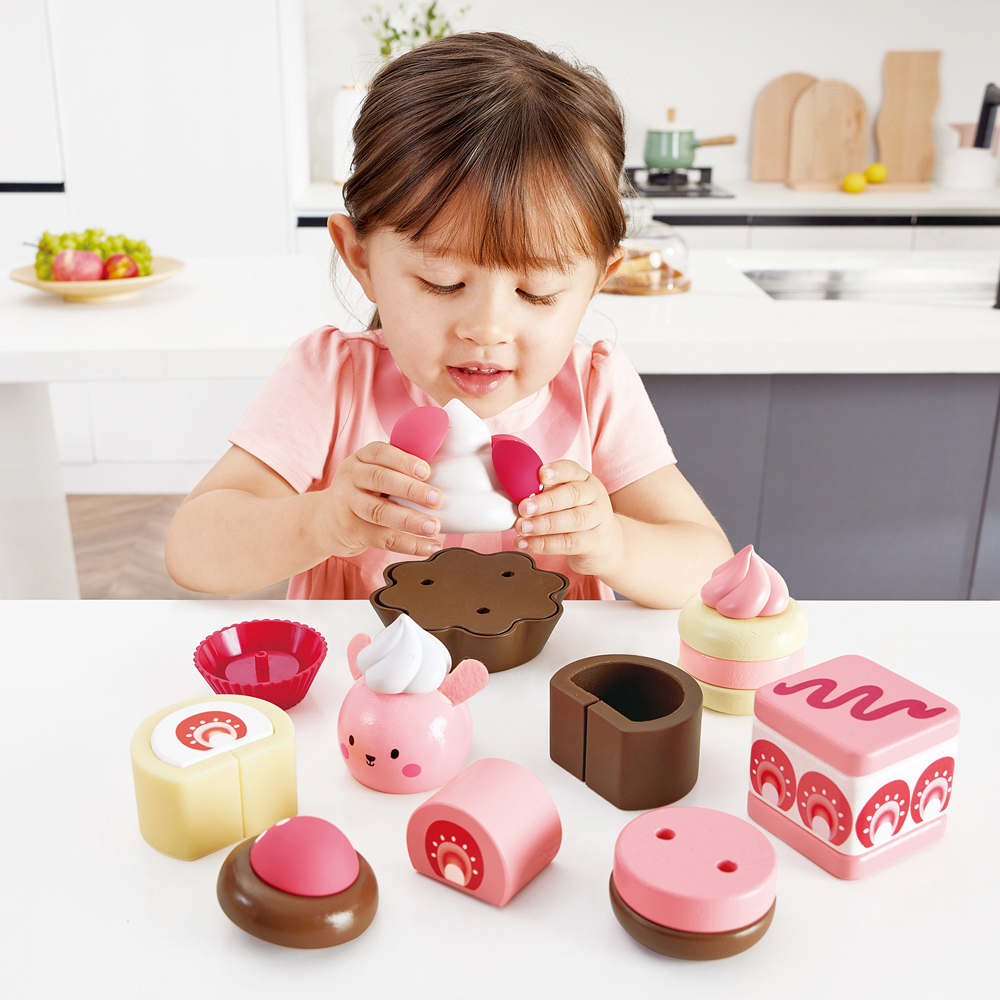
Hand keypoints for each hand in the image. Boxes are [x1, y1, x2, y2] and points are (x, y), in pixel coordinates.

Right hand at [323, 441, 441, 556]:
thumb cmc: (363, 492)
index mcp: (361, 458)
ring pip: (380, 512)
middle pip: (380, 480)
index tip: (426, 471)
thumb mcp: (372, 473)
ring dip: (410, 521)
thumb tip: (445, 474)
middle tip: (436, 499)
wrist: (326, 519)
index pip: (380, 452)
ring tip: (433, 527)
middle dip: (411, 490)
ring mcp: (348, 504)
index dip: (404, 460)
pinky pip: (382, 538)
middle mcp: (351, 477)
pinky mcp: (351, 530)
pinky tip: (428, 546)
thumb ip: (398, 470)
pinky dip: (408, 544)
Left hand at [515, 460, 623, 575]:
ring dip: (543, 524)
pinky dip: (545, 544)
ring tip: (522, 528)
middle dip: (545, 502)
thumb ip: (546, 494)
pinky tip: (527, 544)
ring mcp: (597, 519)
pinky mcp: (594, 542)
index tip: (540, 475)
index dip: (556, 471)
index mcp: (584, 480)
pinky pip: (569, 543)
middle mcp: (594, 496)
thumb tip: (515, 496)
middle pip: (572, 495)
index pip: (571, 470)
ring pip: (572, 520)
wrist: (607, 542)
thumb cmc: (578, 515)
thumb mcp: (567, 498)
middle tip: (523, 508)